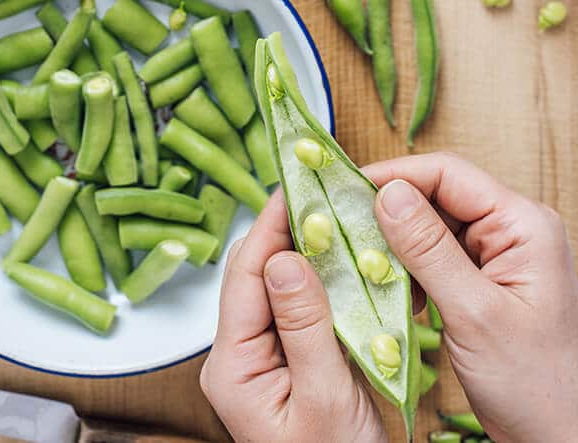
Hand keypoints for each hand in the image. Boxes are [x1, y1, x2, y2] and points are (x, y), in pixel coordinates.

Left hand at [200, 191, 386, 442]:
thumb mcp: (324, 397)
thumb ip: (304, 324)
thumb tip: (285, 256)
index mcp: (233, 365)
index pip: (246, 273)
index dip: (271, 223)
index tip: (297, 183)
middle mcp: (240, 356)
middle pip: (259, 272)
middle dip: (290, 229)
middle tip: (325, 191)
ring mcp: (264, 359)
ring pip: (282, 285)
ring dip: (310, 250)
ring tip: (339, 214)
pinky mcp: (290, 362)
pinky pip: (301, 307)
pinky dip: (324, 280)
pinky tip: (348, 261)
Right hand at [364, 153, 577, 442]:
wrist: (560, 439)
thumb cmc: (535, 385)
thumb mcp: (475, 314)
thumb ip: (429, 249)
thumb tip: (387, 193)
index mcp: (523, 224)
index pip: (448, 174)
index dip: (394, 176)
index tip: (346, 191)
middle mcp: (513, 230)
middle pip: (437, 195)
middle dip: (391, 214)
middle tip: (343, 230)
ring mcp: (499, 255)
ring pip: (432, 226)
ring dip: (397, 245)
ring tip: (366, 267)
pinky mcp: (484, 280)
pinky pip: (436, 256)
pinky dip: (409, 269)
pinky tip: (394, 292)